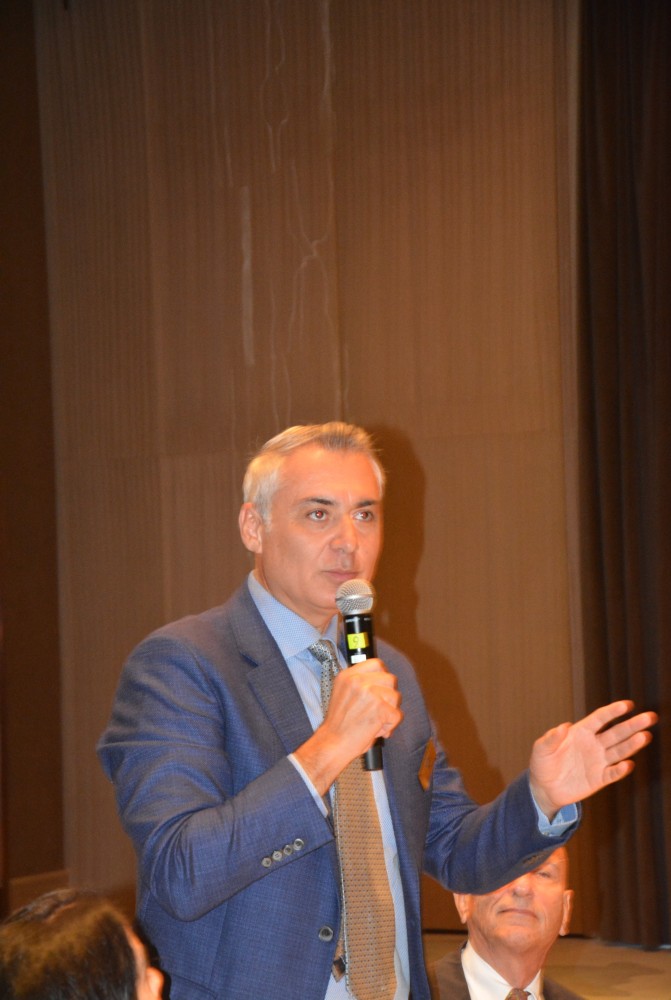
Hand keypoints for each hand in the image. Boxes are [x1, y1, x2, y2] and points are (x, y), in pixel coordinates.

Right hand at [293, 659, 402, 794]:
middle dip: (388, 696)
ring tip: (374, 722)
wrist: (332, 743)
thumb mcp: (343, 693)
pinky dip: (390, 726)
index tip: (380, 690)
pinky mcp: (380, 708)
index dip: (383, 677)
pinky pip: (397, 715)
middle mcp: (358, 681)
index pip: (377, 664)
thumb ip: (360, 684)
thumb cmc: (339, 724)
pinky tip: (376, 730)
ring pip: (396, 697)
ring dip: (389, 712)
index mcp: (348, 675)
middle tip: (377, 711)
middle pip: (390, 680)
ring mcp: (369, 693)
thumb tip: (384, 680)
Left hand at [529, 700, 656, 819]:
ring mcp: (599, 761)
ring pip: (619, 751)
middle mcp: (594, 744)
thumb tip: (563, 726)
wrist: (545, 788)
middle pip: (617, 732)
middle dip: (633, 725)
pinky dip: (621, 770)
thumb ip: (551, 738)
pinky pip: (613, 773)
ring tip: (645, 736)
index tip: (628, 705)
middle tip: (650, 717)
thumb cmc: (543, 763)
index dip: (613, 711)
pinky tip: (628, 764)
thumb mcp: (541, 749)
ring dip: (632, 744)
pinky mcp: (600, 779)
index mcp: (581, 732)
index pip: (600, 718)